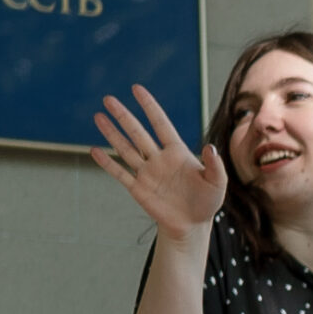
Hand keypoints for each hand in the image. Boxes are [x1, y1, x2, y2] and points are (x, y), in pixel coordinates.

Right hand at [91, 84, 226, 242]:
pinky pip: (120, 173)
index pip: (160, 123)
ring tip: (98, 116)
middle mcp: (159, 158)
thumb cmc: (207, 201)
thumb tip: (210, 147)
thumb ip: (215, 165)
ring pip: (125, 149)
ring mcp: (147, 173)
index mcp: (177, 152)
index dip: (149, 106)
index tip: (136, 89)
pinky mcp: (138, 189)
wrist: (193, 225)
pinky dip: (107, 163)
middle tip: (108, 99)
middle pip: (137, 132)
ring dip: (111, 133)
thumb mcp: (217, 183)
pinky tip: (94, 151)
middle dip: (124, 116)